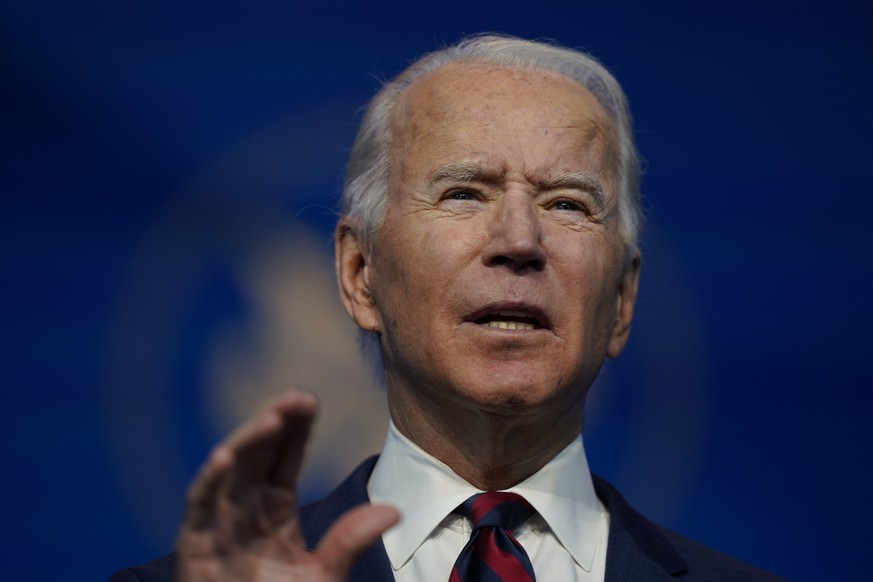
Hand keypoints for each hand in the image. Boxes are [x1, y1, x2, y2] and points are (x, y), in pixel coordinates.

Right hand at [176, 391, 398, 581]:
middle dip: (275, 421)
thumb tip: (394, 511)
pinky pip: (198, 505)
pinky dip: (208, 480)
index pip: (285, 455)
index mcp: (274, 506)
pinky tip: (224, 456)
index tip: (310, 401)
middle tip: (297, 397)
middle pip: (257, 452)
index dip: (296, 427)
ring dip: (247, 441)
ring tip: (272, 419)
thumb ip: (350, 539)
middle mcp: (245, 505)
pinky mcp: (194, 543)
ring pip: (229, 469)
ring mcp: (218, 521)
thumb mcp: (324, 574)